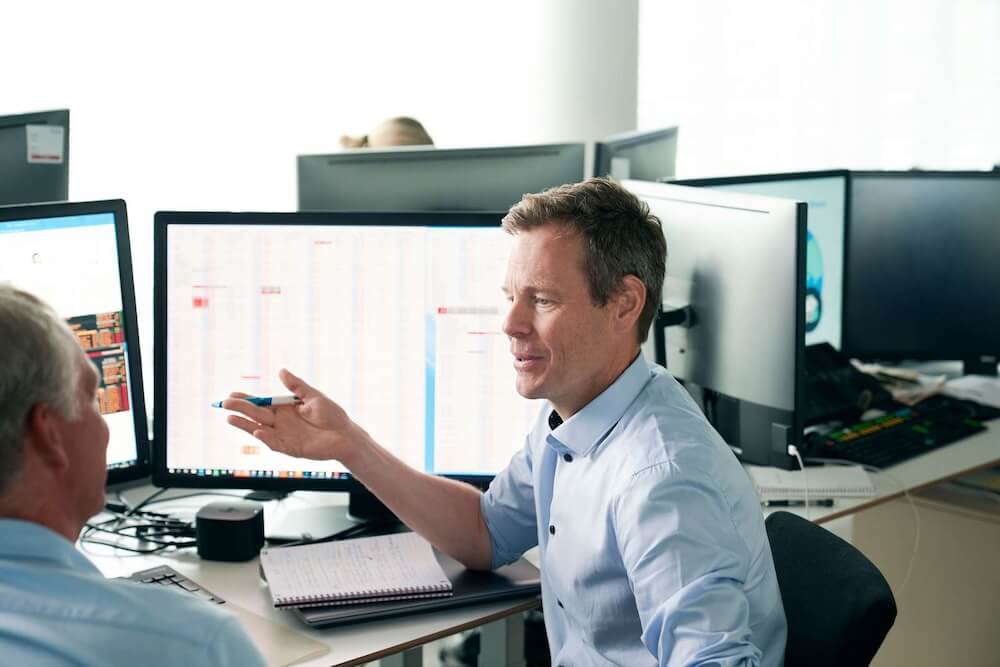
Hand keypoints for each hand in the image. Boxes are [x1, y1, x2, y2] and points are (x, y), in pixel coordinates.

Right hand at [222, 369, 363, 461]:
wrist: (346, 435)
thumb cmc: (333, 415)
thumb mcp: (314, 396)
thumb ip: (297, 386)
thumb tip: (281, 371)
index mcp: (285, 409)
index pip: (261, 403)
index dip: (247, 399)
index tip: (232, 394)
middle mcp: (281, 422)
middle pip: (256, 415)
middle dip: (241, 409)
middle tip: (224, 403)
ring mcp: (284, 435)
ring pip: (260, 429)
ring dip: (245, 425)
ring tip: (230, 418)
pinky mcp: (291, 448)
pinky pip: (274, 442)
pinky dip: (265, 437)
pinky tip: (256, 430)